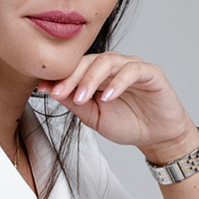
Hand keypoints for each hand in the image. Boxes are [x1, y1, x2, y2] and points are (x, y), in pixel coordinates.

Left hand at [36, 52, 198, 161]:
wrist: (157, 137)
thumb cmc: (127, 123)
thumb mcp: (93, 117)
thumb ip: (74, 103)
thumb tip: (51, 90)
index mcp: (97, 74)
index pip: (74, 68)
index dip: (58, 77)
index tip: (42, 89)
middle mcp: (112, 66)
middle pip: (87, 61)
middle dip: (71, 77)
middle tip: (58, 92)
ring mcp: (131, 67)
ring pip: (107, 61)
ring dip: (91, 79)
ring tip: (81, 96)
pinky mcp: (150, 72)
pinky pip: (132, 70)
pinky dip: (117, 82)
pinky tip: (107, 97)